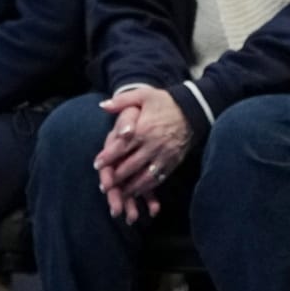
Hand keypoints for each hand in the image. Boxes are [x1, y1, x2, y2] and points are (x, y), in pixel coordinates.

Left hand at [95, 85, 189, 221]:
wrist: (192, 110)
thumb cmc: (164, 102)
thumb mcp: (142, 95)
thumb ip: (121, 101)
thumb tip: (102, 106)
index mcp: (142, 129)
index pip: (121, 147)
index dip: (108, 157)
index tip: (97, 165)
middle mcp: (152, 145)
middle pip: (131, 165)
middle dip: (116, 177)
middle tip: (105, 186)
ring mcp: (164, 155)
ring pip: (145, 176)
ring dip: (132, 187)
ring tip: (120, 195)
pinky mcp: (173, 162)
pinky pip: (159, 178)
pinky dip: (148, 188)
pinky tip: (139, 192)